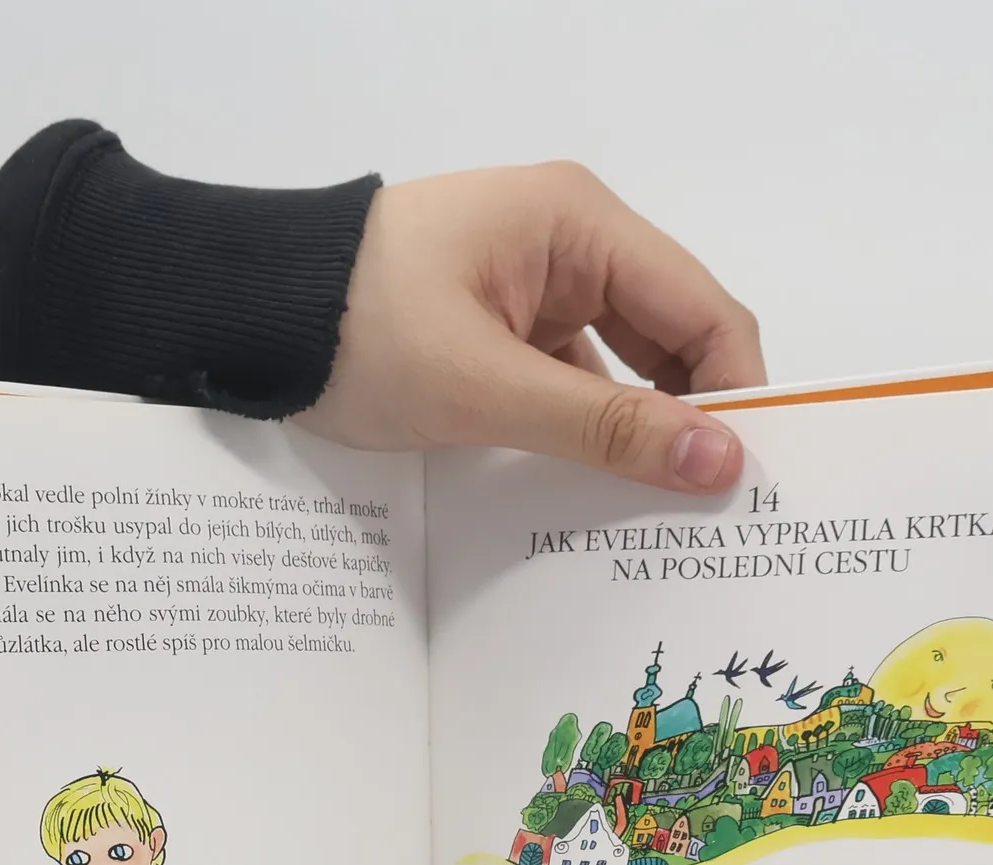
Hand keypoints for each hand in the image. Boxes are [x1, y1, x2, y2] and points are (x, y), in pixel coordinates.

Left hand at [303, 163, 764, 493]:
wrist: (243, 317)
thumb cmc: (356, 331)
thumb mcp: (486, 387)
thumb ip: (606, 428)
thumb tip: (718, 462)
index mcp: (579, 223)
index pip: (703, 310)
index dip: (737, 394)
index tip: (749, 481)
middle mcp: (571, 242)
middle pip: (673, 338)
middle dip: (695, 418)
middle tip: (716, 513)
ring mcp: (535, 285)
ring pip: (625, 367)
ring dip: (641, 433)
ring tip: (664, 514)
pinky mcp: (503, 327)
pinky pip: (575, 381)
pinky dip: (589, 432)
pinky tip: (598, 493)